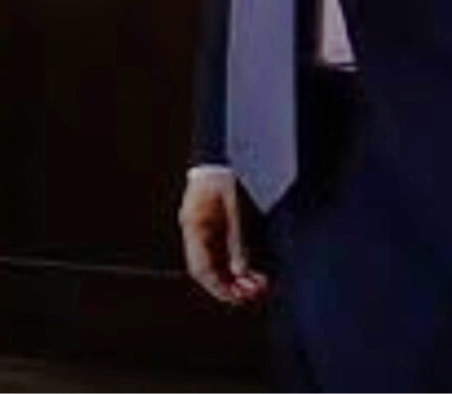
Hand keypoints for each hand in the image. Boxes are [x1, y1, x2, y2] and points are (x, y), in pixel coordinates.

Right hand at [179, 168, 269, 306]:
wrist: (221, 155)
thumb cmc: (225, 176)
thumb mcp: (235, 210)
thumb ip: (238, 241)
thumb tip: (242, 272)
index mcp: (194, 225)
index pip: (201, 268)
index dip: (219, 287)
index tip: (238, 297)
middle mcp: (195, 230)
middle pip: (207, 269)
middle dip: (228, 286)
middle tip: (251, 295)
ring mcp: (202, 228)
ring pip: (214, 264)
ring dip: (233, 278)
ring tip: (256, 286)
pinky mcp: (213, 226)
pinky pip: (220, 253)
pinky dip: (234, 265)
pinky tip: (251, 272)